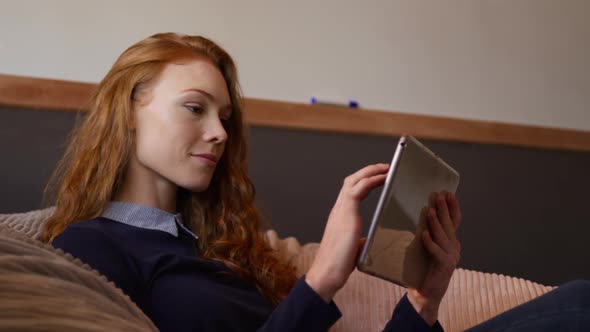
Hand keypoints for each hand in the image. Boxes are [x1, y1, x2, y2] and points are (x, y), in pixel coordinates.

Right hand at [306, 163, 388, 301]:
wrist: (327, 273)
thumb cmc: (338, 264)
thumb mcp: (352, 248)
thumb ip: (358, 241)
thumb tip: (365, 241)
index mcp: (340, 216)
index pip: (351, 190)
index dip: (364, 181)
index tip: (379, 177)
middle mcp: (338, 210)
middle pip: (351, 180)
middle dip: (368, 171)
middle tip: (385, 167)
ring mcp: (341, 211)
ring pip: (353, 181)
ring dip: (370, 171)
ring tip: (386, 168)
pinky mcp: (346, 215)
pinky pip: (357, 190)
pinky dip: (370, 180)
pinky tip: (383, 178)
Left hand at [407, 192, 461, 325]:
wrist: (425, 294)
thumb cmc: (423, 269)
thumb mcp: (426, 247)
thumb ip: (427, 233)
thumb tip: (420, 214)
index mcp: (450, 242)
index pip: (454, 221)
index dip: (452, 207)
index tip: (449, 193)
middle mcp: (453, 247)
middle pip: (450, 225)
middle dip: (445, 209)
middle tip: (439, 195)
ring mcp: (451, 257)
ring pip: (443, 236)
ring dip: (436, 222)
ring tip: (430, 210)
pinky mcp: (444, 267)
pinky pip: (437, 252)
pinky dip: (430, 243)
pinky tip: (423, 234)